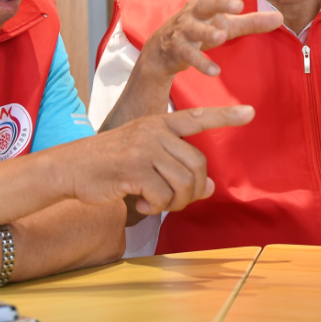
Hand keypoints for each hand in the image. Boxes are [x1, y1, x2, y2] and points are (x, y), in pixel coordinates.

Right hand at [69, 105, 254, 215]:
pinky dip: (155, 208)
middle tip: (174, 203)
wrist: (70, 168)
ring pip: (183, 183)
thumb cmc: (109, 166)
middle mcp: (155, 131)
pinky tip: (141, 204)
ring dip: (173, 203)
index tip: (251, 113)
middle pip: (198, 165)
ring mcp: (144, 148)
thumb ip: (177, 169)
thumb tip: (210, 187)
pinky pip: (162, 195)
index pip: (198, 117)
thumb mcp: (146, 160)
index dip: (225, 116)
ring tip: (156, 204)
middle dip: (192, 192)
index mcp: (159, 123)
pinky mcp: (133, 168)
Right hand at [141, 0, 282, 79]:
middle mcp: (195, 11)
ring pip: (195, 29)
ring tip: (221, 36)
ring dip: (207, 32)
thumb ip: (252, 21)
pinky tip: (215, 70)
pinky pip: (189, 55)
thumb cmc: (201, 28)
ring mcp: (184, 29)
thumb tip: (281, 17)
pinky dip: (201, 62)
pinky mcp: (178, 48)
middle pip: (206, 2)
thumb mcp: (227, 23)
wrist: (164, 48)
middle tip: (238, 5)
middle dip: (220, 2)